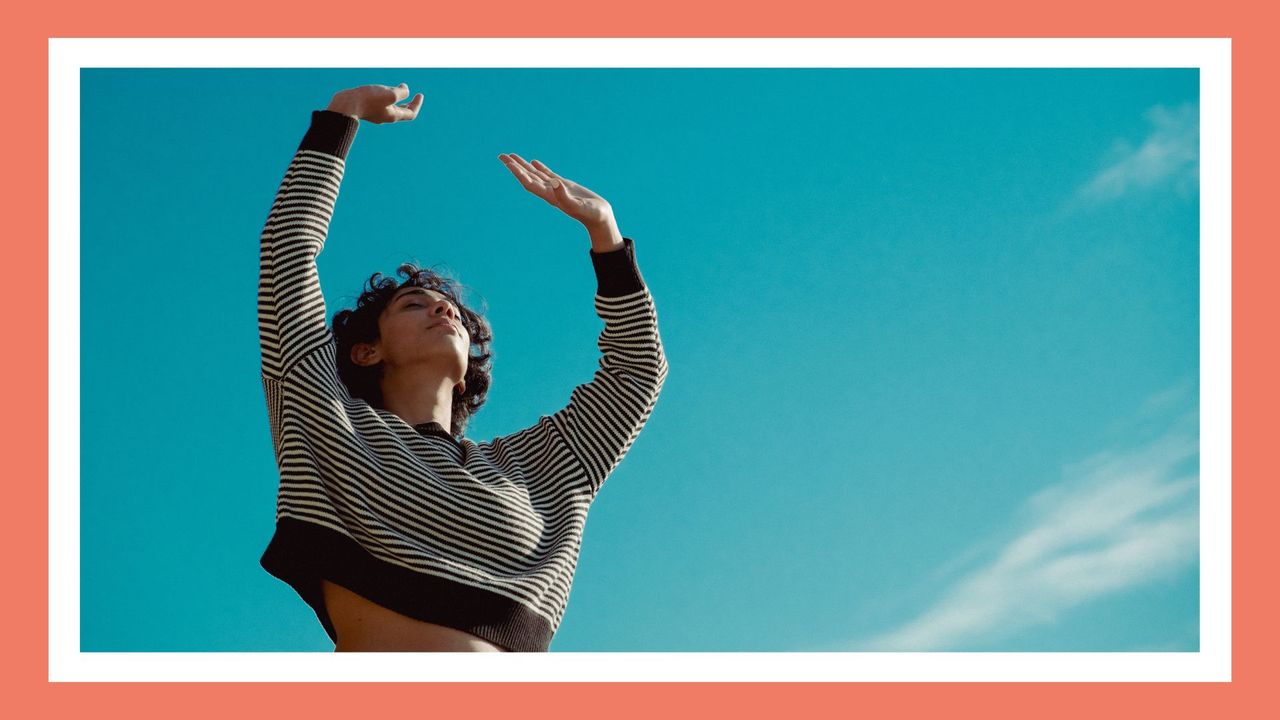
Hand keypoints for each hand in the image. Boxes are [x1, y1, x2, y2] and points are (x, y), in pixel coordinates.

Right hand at [327, 83, 423, 123]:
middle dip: (408, 103)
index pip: (411, 113)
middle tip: (413, 94)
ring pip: (390, 107)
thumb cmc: (368, 100)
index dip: (417, 104)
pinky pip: (380, 104)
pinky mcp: (366, 109)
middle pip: (401, 112)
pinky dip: (385, 98)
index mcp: (393, 115)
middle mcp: (386, 117)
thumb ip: (401, 92)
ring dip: (396, 99)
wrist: (345, 106)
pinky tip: (382, 90)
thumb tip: (406, 89)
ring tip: (398, 88)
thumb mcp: (389, 94)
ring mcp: (375, 113)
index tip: (420, 94)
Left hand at [498, 153, 614, 227]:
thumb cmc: (590, 214)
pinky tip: (534, 162)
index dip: (518, 173)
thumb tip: (554, 181)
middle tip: (502, 155)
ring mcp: (556, 188)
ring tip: (512, 156)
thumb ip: (565, 195)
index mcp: (550, 196)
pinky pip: (548, 175)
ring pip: (536, 174)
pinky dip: (540, 168)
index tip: (508, 163)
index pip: (529, 183)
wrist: (599, 218)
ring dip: (524, 165)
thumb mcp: (577, 205)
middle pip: (528, 177)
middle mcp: (549, 192)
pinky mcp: (565, 185)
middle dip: (515, 166)